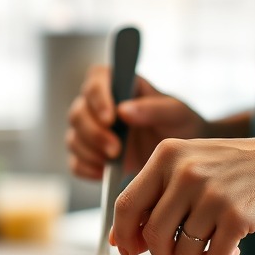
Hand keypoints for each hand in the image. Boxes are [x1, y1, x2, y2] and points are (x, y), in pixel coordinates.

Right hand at [66, 66, 207, 179]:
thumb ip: (153, 108)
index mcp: (118, 84)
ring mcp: (92, 131)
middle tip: (116, 150)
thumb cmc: (180, 124)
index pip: (95, 80)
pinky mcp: (92, 155)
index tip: (111, 118)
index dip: (97, 98)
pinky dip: (86, 169)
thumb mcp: (175, 113)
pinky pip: (76, 163)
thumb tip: (123, 110)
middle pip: (78, 113)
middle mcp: (99, 105)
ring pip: (73, 138)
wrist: (180, 156)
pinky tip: (104, 173)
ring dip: (89, 152)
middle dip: (93, 133)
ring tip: (114, 161)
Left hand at [112, 133, 254, 254]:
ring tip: (213, 241)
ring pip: (182, 251)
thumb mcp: (191, 166)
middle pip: (152, 235)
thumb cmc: (237, 169)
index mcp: (167, 155)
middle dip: (163, 253)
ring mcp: (212, 194)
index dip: (123, 234)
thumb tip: (121, 242)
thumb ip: (157, 198)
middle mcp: (186, 172)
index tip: (129, 249)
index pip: (126, 204)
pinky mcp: (237, 216)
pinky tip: (235, 243)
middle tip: (182, 250)